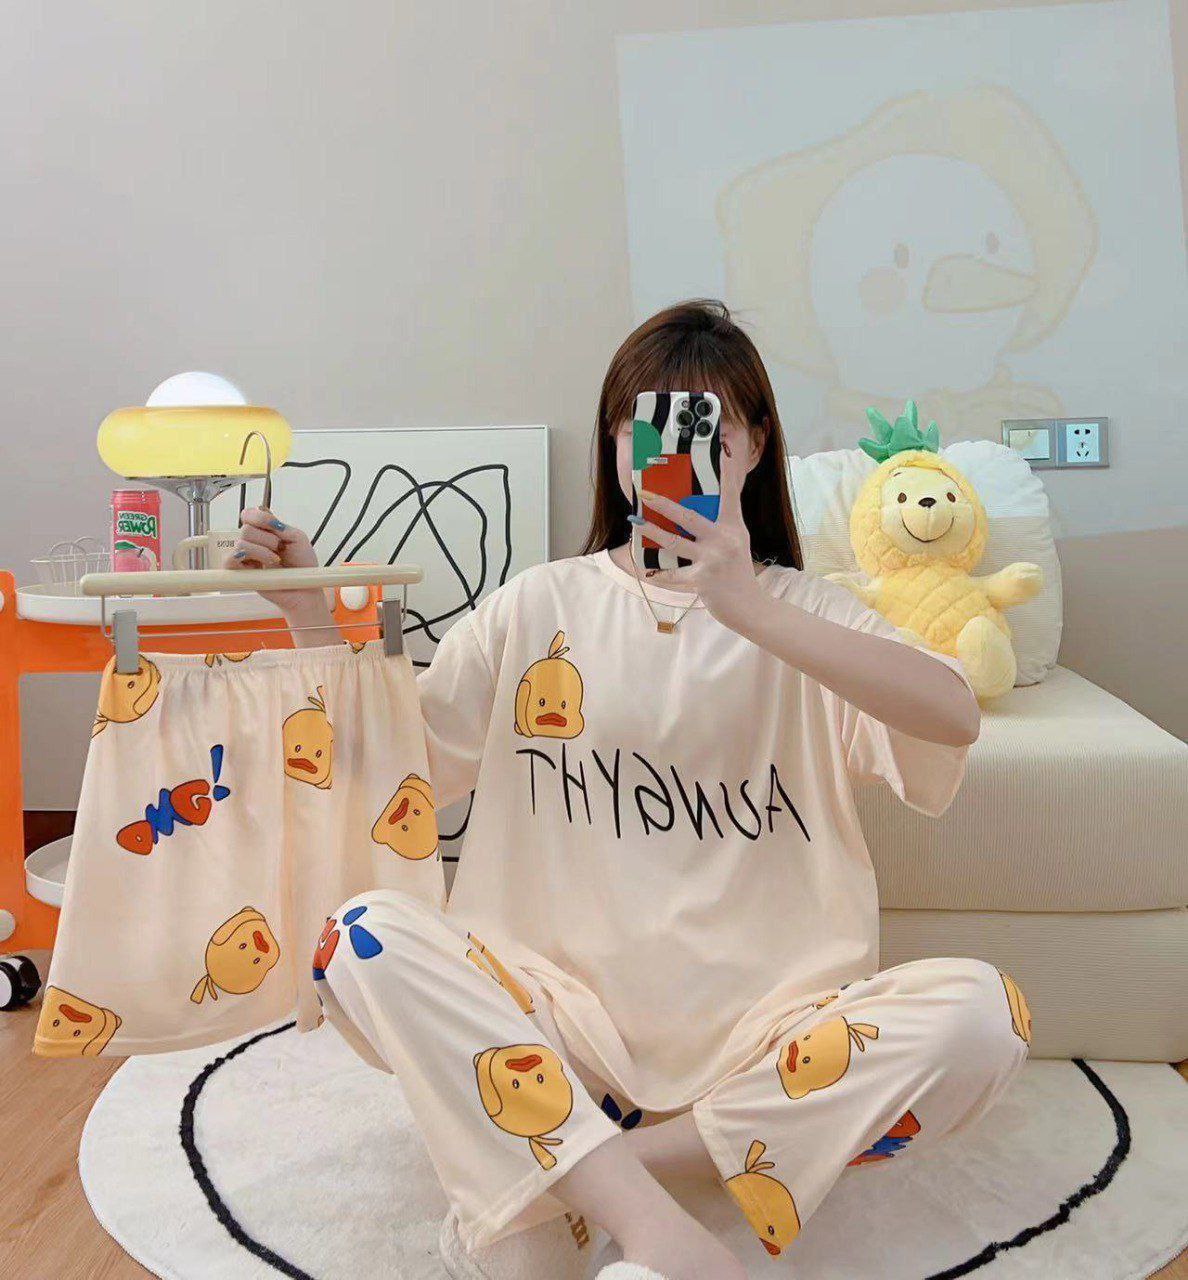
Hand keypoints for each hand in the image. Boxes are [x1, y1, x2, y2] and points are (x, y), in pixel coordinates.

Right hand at [224, 507, 328, 617]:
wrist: (304, 587)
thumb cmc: (302, 565)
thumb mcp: (297, 538)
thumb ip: (279, 524)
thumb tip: (262, 510)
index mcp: (264, 531)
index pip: (249, 515)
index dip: (259, 518)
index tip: (275, 527)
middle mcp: (252, 541)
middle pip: (246, 528)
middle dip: (267, 538)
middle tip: (280, 549)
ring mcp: (245, 557)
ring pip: (240, 543)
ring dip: (262, 551)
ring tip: (275, 560)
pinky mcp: (240, 572)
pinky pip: (230, 560)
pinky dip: (248, 559)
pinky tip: (261, 565)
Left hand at [635, 441, 769, 629]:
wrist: (749, 606)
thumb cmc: (738, 572)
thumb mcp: (736, 542)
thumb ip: (721, 524)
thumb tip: (697, 507)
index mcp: (733, 527)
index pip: (730, 494)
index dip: (726, 473)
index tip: (721, 451)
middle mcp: (724, 539)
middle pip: (689, 516)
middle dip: (663, 503)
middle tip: (645, 493)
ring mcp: (713, 559)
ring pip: (675, 541)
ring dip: (652, 531)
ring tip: (636, 522)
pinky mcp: (702, 580)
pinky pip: (673, 573)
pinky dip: (660, 572)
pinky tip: (647, 569)